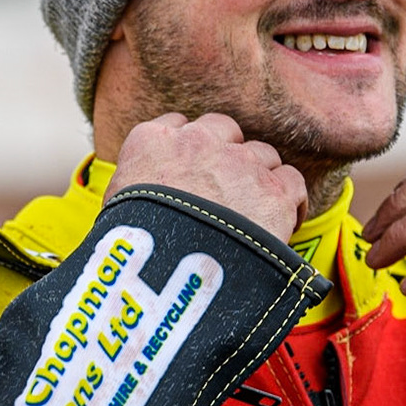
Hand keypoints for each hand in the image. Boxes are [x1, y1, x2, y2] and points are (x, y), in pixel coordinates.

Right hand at [107, 113, 306, 243]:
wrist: (165, 278)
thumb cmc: (128, 254)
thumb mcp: (113, 212)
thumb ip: (133, 191)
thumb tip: (142, 207)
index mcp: (152, 141)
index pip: (178, 126)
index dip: (190, 151)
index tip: (191, 174)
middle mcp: (198, 141)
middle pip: (225, 131)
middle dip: (227, 157)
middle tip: (225, 193)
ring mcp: (240, 163)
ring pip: (263, 155)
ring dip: (258, 180)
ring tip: (253, 216)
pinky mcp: (274, 192)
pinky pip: (292, 182)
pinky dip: (289, 202)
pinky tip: (281, 225)